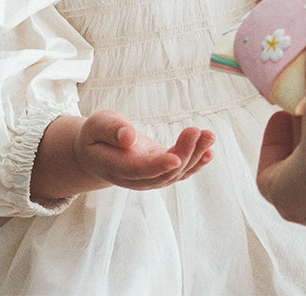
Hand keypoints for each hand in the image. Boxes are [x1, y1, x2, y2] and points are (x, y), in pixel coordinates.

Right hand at [72, 110, 214, 190]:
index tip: (175, 159)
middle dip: (184, 154)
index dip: (157, 166)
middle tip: (197, 130)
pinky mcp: (160, 169)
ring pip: (176, 173)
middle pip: (163, 174)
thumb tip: (128, 136)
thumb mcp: (97, 126)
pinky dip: (196, 163)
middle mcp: (136, 178)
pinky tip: (209, 152)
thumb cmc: (96, 136)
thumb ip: (111, 131)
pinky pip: (180, 172)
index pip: (139, 170)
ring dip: (195, 155)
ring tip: (209, 135)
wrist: (97, 153)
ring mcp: (150, 177)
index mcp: (116, 167)